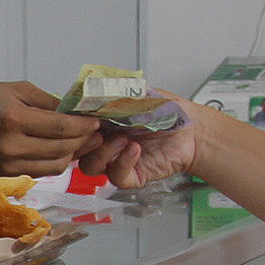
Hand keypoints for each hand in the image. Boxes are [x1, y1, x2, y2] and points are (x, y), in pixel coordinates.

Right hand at [0, 82, 102, 179]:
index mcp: (13, 119)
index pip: (60, 127)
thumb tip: (76, 111)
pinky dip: (55, 161)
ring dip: (72, 153)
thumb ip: (45, 101)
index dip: (84, 126)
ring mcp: (8, 165)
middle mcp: (11, 146)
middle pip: (62, 149)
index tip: (97, 120)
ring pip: (55, 165)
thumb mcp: (12, 89)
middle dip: (83, 140)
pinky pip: (41, 170)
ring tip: (80, 140)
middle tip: (94, 130)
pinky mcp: (6, 174)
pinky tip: (60, 148)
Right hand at [84, 101, 204, 190]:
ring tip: (121, 139)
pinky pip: (117, 176)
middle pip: (75, 150)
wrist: (191, 129)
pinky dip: (123, 162)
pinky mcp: (131, 175)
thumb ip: (111, 92)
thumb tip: (88, 87)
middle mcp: (105, 142)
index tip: (80, 117)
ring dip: (102, 153)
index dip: (72, 125)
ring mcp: (116, 160)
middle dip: (82, 142)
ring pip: (90, 166)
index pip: (74, 127)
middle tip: (96, 130)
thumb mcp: (136, 93)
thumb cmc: (166, 111)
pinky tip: (135, 149)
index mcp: (100, 121)